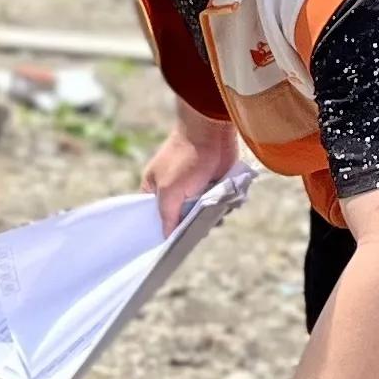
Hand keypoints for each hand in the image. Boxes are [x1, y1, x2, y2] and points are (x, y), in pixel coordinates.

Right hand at [142, 115, 242, 230]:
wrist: (211, 133)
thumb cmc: (184, 159)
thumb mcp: (169, 191)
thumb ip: (167, 216)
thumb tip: (166, 237)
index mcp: (154, 190)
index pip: (154, 217)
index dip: (161, 230)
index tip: (170, 245)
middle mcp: (173, 190)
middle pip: (180, 218)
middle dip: (190, 225)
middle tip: (198, 232)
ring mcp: (194, 188)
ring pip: (201, 213)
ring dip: (209, 217)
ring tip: (214, 217)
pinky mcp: (214, 185)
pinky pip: (217, 205)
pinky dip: (221, 208)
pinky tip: (224, 208)